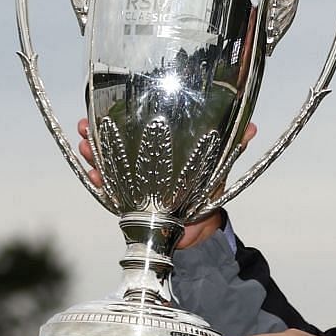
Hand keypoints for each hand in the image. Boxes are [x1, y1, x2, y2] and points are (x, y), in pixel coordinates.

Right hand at [76, 118, 255, 249]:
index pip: (136, 127)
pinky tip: (93, 174)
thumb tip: (251, 128)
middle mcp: (142, 162)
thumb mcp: (216, 168)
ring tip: (84, 144)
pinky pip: (109, 189)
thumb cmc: (207, 194)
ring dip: (93, 153)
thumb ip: (231, 148)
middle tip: (85, 123)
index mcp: (160, 151)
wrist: (200, 231)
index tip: (105, 104)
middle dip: (98, 132)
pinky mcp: (127, 202)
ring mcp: (132, 182)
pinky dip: (100, 181)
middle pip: (114, 142)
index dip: (120, 115)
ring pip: (106, 162)